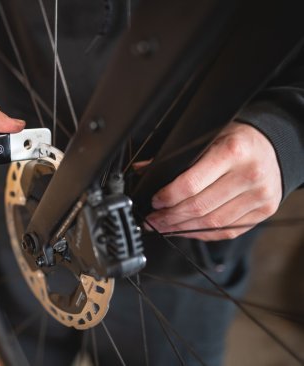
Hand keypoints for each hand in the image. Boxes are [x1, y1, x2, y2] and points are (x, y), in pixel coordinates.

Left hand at [145, 121, 281, 240]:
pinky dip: (203, 234)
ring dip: (183, 229)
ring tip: (165, 227)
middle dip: (170, 218)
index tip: (155, 202)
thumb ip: (176, 156)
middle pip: (200, 207)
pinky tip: (187, 230)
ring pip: (213, 223)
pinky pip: (227, 231)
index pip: (191, 184)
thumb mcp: (206, 138)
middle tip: (153, 220)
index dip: (168, 197)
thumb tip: (143, 170)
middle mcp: (249, 174)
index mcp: (232, 151)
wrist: (273, 144)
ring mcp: (259, 195)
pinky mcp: (264, 210)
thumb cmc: (235, 140)